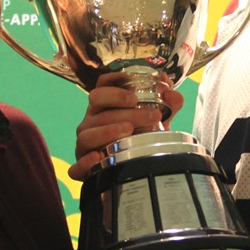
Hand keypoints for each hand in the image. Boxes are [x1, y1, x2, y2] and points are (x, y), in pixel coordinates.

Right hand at [68, 73, 183, 180]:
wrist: (133, 169)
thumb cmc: (140, 139)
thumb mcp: (155, 122)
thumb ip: (167, 106)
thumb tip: (173, 94)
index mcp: (104, 106)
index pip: (102, 86)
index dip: (115, 80)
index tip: (135, 84)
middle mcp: (91, 120)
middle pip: (97, 102)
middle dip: (123, 103)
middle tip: (151, 112)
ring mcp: (84, 143)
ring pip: (87, 133)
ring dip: (108, 129)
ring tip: (129, 130)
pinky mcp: (82, 167)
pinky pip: (76, 165)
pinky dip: (85, 162)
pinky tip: (98, 157)